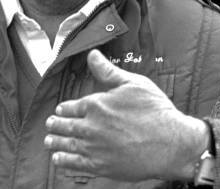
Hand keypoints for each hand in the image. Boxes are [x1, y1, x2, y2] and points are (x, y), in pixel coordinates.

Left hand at [44, 49, 209, 181]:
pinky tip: (58, 159)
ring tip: (49, 141)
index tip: (60, 110)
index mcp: (97, 104)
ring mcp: (94, 147)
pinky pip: (74, 163)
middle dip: (55, 125)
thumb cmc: (155, 111)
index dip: (64, 109)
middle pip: (66, 125)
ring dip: (55, 142)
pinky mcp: (100, 166)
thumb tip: (92, 55)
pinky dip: (63, 160)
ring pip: (67, 144)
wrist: (170, 142)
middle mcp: (91, 126)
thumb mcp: (133, 84)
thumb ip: (108, 71)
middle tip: (49, 125)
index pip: (72, 106)